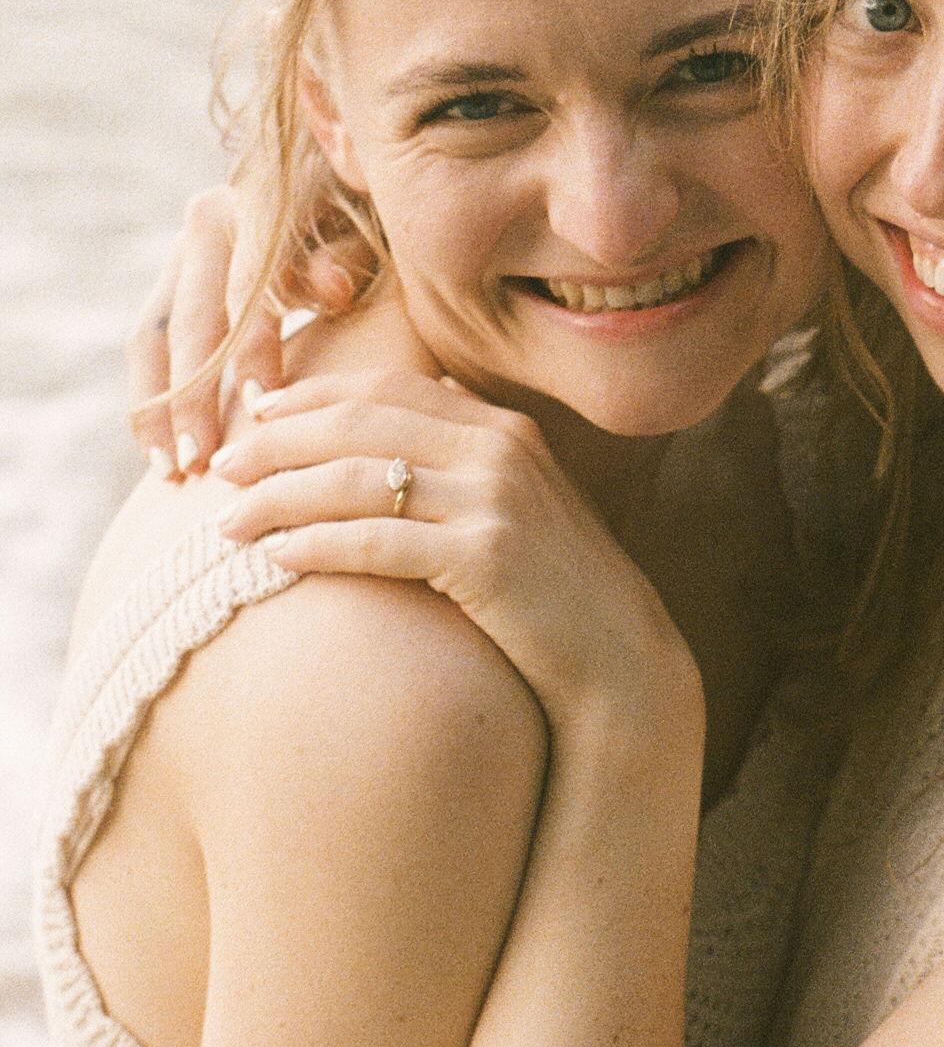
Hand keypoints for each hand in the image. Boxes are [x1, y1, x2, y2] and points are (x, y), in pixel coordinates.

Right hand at [128, 186, 374, 477]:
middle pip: (188, 321)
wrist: (346, 200)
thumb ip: (348, 260)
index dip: (252, 349)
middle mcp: (207, 222)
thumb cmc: (374, 227)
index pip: (247, 290)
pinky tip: (160, 452)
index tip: (261, 407)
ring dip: (156, 408)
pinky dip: (151, 400)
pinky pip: (148, 346)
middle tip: (198, 463)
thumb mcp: (371, 237)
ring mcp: (182, 251)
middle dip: (190, 397)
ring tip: (169, 471)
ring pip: (152, 337)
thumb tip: (335, 288)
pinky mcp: (171, 282)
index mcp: (256, 207)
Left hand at [211, 370, 699, 723]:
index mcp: (503, 428)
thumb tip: (389, 434)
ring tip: (228, 521)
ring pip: (358, 480)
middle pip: (360, 425)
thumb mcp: (517, 507)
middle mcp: (501, 449)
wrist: (620, 657)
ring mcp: (496, 500)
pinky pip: (379, 541)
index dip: (311, 397)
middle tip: (221, 468)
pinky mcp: (487, 556)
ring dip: (280, 497)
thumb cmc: (554, 591)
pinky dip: (320, 545)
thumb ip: (464, 462)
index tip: (256, 416)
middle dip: (277, 443)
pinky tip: (279, 556)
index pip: (387, 389)